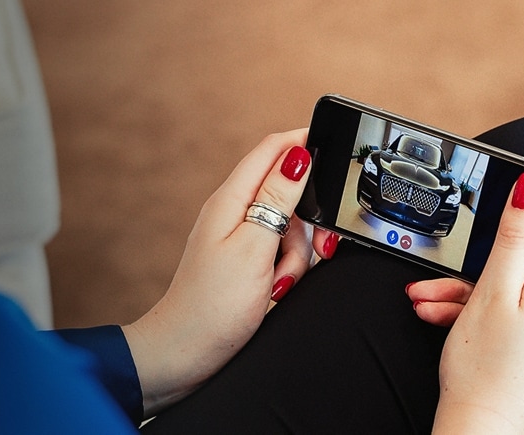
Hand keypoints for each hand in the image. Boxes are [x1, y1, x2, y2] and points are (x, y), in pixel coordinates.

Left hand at [122, 129, 338, 415]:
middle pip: (289, 192)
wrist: (186, 354)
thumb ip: (277, 198)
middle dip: (308, 221)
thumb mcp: (254, 247)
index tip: (337, 153)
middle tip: (312, 249)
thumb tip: (297, 154)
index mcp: (231, 199)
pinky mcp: (244, 262)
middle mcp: (233, 212)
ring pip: (290, 227)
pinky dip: (286, 269)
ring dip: (297, 254)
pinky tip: (275, 290)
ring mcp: (238, 238)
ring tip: (280, 281)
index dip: (305, 143)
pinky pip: (280, 252)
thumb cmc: (213, 306)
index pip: (272, 149)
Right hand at [410, 174, 523, 432]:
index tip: (477, 230)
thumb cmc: (482, 374)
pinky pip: (520, 320)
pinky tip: (450, 325)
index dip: (506, 225)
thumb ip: (513, 237)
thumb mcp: (491, 293)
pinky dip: (486, 319)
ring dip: (470, 298)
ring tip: (431, 309)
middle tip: (436, 285)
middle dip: (474, 272)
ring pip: (515, 295)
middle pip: (523, 267)